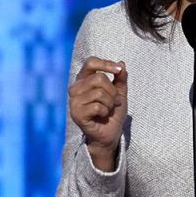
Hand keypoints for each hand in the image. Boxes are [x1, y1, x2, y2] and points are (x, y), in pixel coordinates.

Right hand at [68, 57, 127, 171]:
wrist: (110, 133)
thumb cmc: (112, 111)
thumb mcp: (119, 92)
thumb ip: (121, 78)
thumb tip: (122, 64)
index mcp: (84, 79)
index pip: (91, 62)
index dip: (105, 64)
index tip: (118, 70)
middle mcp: (75, 88)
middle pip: (99, 78)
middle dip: (113, 91)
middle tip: (115, 101)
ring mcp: (73, 101)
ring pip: (99, 93)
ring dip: (110, 102)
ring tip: (109, 109)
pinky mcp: (76, 114)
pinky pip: (97, 106)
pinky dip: (105, 111)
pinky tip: (102, 115)